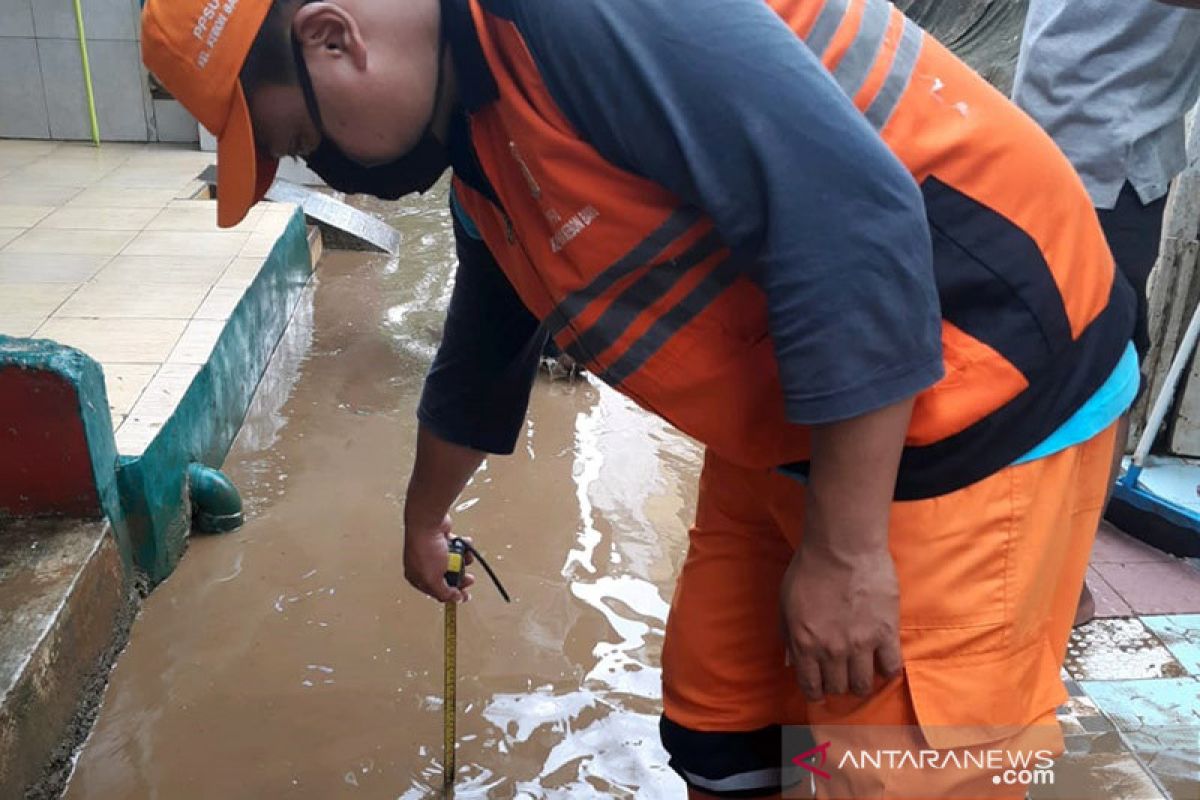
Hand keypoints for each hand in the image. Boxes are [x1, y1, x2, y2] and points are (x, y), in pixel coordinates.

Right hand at [403, 514, 475, 601]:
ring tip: (466, 556)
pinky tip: (464, 543)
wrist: (428, 522)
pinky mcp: (441, 540)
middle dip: (460, 577)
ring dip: (463, 560)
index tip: (464, 596)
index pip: (436, 592)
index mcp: (417, 578)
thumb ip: (443, 593)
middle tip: (469, 578)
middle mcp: (423, 565)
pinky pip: (456, 547)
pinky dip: (463, 546)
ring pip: (453, 562)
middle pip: (446, 577)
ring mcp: (432, 552)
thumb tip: (454, 599)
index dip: (451, 595)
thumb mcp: (433, 579)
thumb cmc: (425, 548)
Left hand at [780, 539, 901, 701]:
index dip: (816, 693)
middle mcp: (832, 650)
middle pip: (838, 687)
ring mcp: (861, 643)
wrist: (843, 546)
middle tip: (841, 676)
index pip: (811, 686)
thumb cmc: (810, 568)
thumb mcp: (786, 602)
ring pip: (863, 684)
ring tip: (862, 672)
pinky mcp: (886, 633)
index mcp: (804, 643)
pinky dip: (887, 670)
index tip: (820, 692)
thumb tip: (790, 660)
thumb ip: (788, 634)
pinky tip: (882, 662)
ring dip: (861, 683)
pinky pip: (891, 667)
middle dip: (837, 685)